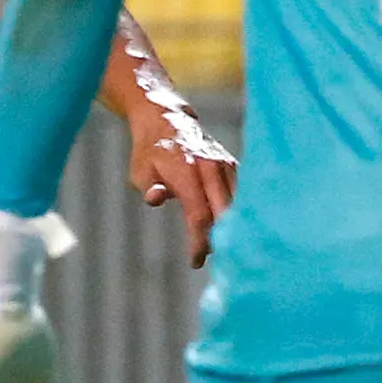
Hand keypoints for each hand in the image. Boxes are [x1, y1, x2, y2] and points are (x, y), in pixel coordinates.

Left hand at [129, 100, 235, 268]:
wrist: (168, 120)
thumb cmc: (150, 153)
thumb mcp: (140, 171)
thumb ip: (149, 186)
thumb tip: (155, 198)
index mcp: (186, 170)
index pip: (198, 214)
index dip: (199, 241)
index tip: (196, 262)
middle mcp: (210, 167)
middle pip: (224, 212)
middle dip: (221, 239)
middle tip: (214, 259)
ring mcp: (225, 165)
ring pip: (237, 204)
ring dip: (232, 228)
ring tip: (224, 249)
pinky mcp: (233, 166)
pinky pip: (241, 194)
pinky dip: (239, 213)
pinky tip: (235, 231)